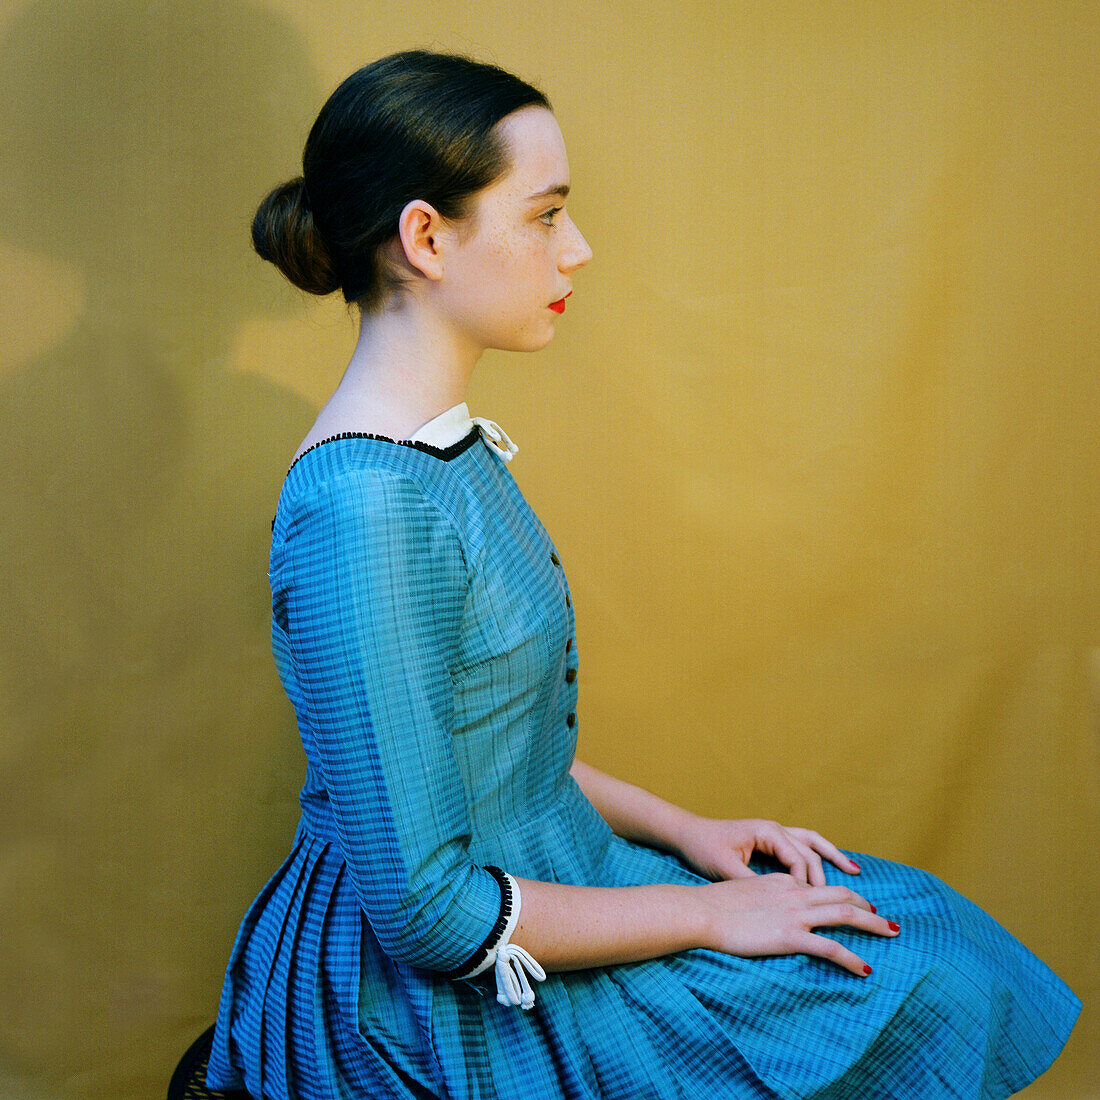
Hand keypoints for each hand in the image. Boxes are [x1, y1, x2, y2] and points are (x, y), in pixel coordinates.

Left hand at [673, 815, 860, 886]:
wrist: (688, 834)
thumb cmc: (704, 849)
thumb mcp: (727, 869)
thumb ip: (754, 884)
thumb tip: (777, 904)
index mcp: (767, 832)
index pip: (798, 859)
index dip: (806, 884)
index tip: (809, 906)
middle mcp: (775, 829)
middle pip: (811, 850)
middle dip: (828, 873)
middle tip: (847, 897)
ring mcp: (774, 832)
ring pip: (812, 842)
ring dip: (832, 856)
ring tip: (856, 872)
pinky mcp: (770, 840)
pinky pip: (802, 846)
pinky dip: (818, 856)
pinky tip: (830, 868)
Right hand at [697, 874, 898, 976]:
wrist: (701, 910)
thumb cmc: (714, 905)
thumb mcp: (743, 892)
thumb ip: (763, 898)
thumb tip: (768, 910)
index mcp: (783, 882)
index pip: (819, 888)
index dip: (843, 897)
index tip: (856, 907)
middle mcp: (794, 893)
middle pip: (842, 895)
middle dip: (868, 907)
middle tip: (887, 920)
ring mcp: (794, 914)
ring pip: (845, 915)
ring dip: (873, 924)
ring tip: (893, 933)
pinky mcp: (790, 937)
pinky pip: (831, 948)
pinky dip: (852, 959)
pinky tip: (866, 970)